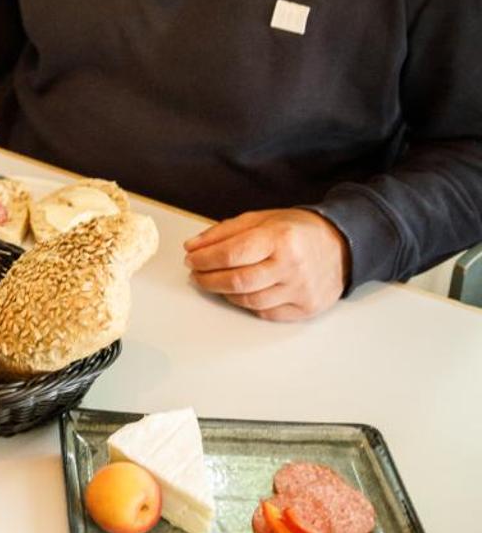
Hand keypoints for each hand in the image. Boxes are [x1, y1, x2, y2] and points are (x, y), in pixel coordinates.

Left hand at [184, 209, 349, 321]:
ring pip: (249, 300)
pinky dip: (247, 304)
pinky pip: (266, 313)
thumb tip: (193, 246)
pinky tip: (240, 293)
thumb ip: (225, 232)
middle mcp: (291, 266)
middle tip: (196, 274)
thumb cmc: (298, 230)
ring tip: (214, 282)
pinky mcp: (305, 308)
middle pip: (237, 281)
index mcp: (280, 238)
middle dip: (208, 278)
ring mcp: (300, 290)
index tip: (191, 258)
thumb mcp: (262, 219)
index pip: (231, 253)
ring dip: (224, 293)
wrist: (342, 245)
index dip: (205, 258)